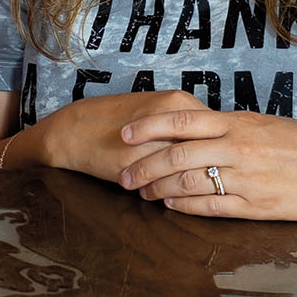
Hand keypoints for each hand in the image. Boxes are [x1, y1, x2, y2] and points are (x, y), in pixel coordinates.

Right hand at [29, 89, 205, 182]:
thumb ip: (187, 124)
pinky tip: (163, 193)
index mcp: (178, 103)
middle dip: (211, 172)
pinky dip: (169, 192)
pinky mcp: (135, 164)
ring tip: (185, 192)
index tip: (220, 166)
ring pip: (188, 172)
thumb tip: (216, 144)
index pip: (217, 133)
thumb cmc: (117, 118)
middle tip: (211, 184)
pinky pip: (165, 184)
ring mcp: (153, 143)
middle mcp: (169, 120)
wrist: (76, 128)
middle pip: (207, 153)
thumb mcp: (157, 110)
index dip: (220, 154)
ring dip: (191, 186)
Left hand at [114, 108, 296, 219]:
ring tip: (141, 193)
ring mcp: (247, 178)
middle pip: (175, 154)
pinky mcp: (258, 206)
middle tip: (122, 174)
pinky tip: (170, 206)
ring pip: (188, 181)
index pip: (181, 120)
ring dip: (159, 188)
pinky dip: (184, 206)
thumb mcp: (269, 127)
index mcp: (241, 122)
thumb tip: (203, 132)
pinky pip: (211, 206)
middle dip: (143, 166)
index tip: (124, 134)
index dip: (147, 128)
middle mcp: (239, 147)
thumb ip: (235, 130)